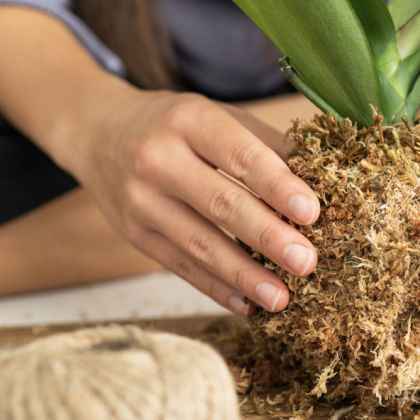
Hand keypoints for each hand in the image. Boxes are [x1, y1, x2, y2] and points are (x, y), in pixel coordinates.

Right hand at [66, 85, 319, 314]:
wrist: (96, 130)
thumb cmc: (175, 124)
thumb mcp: (216, 114)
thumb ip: (266, 143)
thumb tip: (324, 175)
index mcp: (189, 120)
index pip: (240, 156)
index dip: (277, 185)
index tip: (312, 212)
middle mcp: (159, 159)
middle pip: (221, 204)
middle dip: (268, 237)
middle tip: (306, 261)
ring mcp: (141, 200)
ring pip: (199, 244)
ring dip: (244, 275)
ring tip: (281, 298)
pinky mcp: (134, 233)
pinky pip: (180, 266)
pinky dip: (215, 288)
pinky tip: (246, 304)